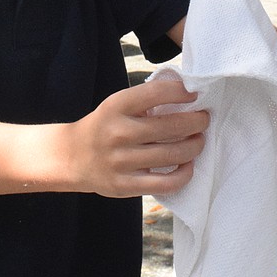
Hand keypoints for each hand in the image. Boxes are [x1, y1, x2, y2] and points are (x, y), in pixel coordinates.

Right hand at [65, 75, 207, 197]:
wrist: (72, 157)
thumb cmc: (105, 126)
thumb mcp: (117, 105)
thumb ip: (146, 100)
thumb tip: (187, 92)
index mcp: (116, 105)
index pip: (157, 92)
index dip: (183, 91)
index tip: (196, 92)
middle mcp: (118, 132)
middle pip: (171, 126)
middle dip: (197, 121)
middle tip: (204, 119)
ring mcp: (121, 161)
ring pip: (173, 154)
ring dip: (195, 146)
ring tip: (199, 140)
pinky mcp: (125, 185)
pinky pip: (166, 183)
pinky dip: (185, 174)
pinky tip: (188, 165)